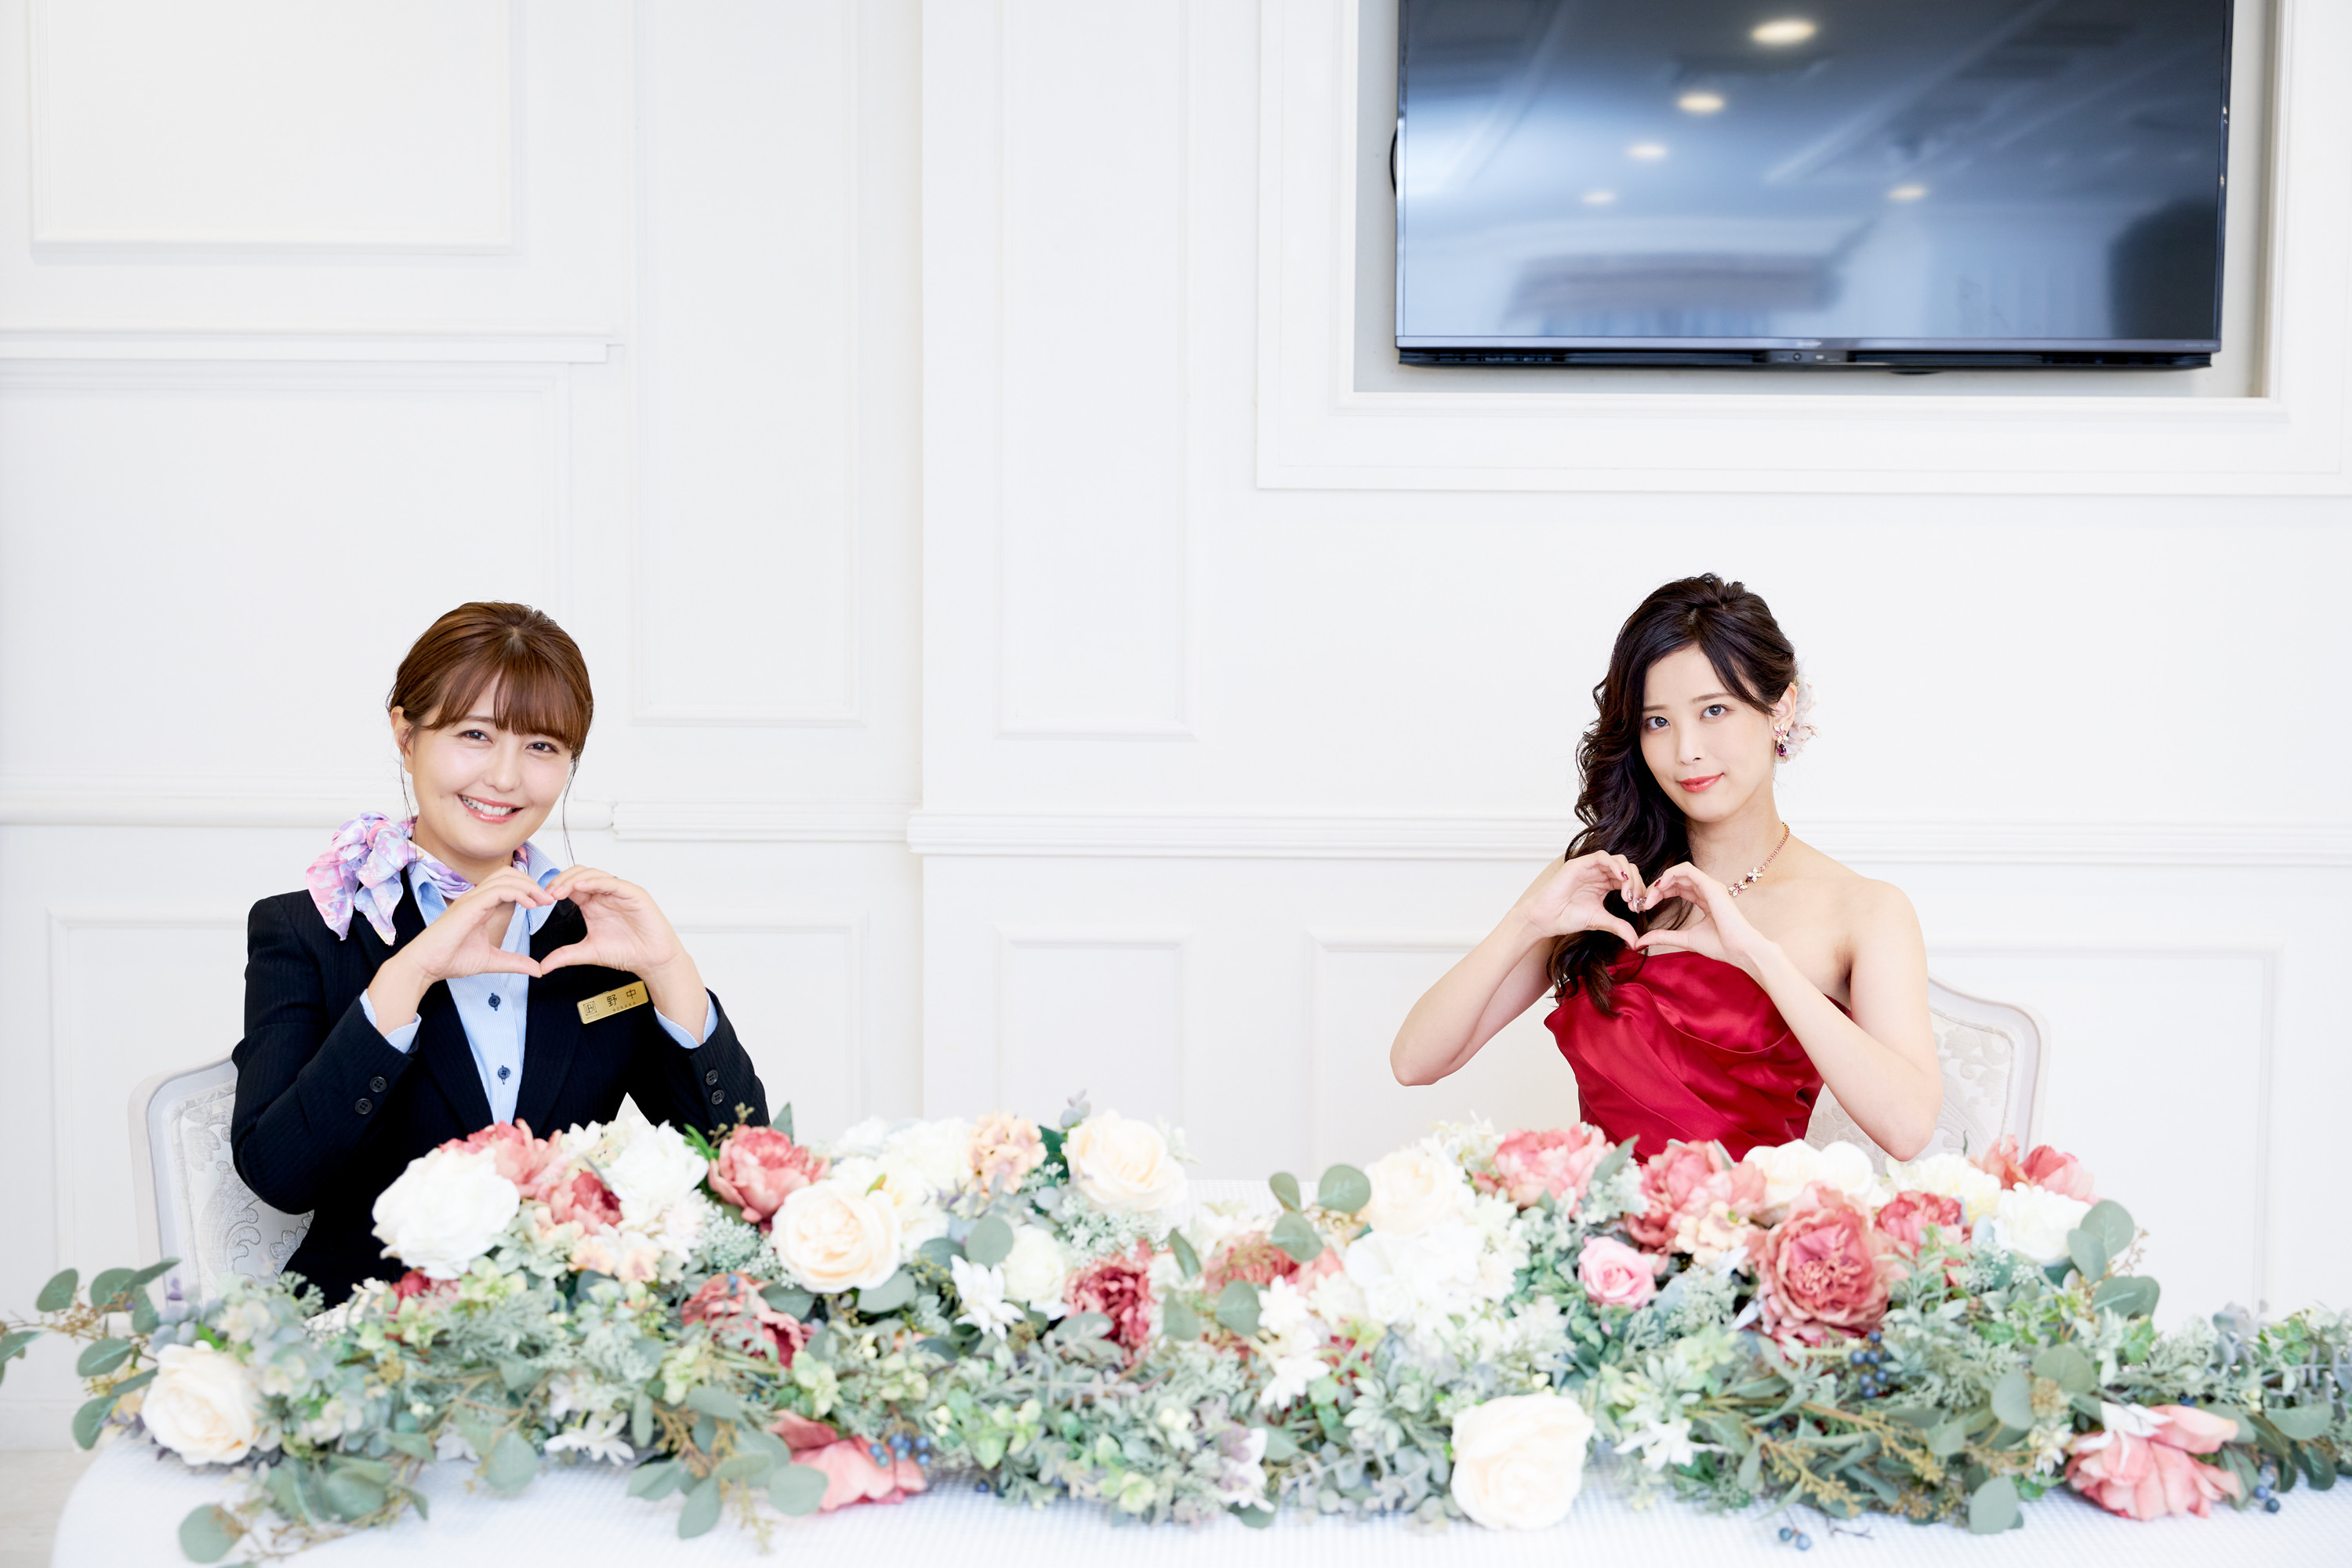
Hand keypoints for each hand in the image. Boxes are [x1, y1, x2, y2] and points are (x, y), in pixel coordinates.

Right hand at [368, 866, 549, 1032]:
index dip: (529, 889)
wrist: (425, 966)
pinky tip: (531, 905)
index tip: (545, 903)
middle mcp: (476, 898)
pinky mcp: (469, 906)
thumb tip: (537, 970)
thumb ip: (514, 962)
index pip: (508, 884)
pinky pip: (498, 890)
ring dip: (529, 886)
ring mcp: (471, 899)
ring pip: (505, 877)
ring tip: (543, 901)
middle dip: (532, 882)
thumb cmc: (450, 960)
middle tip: (549, 899)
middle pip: (508, 873)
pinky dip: (518, 893)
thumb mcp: (491, 961)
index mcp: (481, 906)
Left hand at [539, 867, 708, 1033]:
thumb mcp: (588, 952)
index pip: (570, 886)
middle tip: (548, 894)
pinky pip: (612, 882)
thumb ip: (565, 956)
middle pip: (579, 874)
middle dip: (561, 880)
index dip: (555, 888)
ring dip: (574, 879)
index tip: (541, 900)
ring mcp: (619, 892)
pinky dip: (596, 881)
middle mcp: (604, 894)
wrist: (651, 960)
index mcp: (592, 903)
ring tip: (560, 891)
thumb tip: (541, 967)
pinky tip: (581, 886)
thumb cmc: (626, 952)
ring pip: (594, 874)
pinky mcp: (633, 893)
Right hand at [1514, 852, 1648, 945]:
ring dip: (1628, 875)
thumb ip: (1619, 926)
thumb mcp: (1600, 921)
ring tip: (1628, 894)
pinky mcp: (1581, 864)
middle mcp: (1599, 873)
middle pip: (1628, 869)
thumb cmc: (1567, 917)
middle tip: (1636, 902)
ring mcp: (1590, 867)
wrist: (1546, 918)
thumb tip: (1637, 942)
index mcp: (1605, 884)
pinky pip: (1603, 857)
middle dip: (1637, 884)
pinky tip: (1621, 879)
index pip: (1629, 881)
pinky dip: (1615, 865)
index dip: (1639, 891)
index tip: (1639, 908)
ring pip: (1619, 861)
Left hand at [1630, 862, 1778, 975]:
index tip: (1644, 907)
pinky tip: (1659, 887)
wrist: (1740, 950)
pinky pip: (1687, 870)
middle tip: (1643, 902)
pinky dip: (1670, 875)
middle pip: (1675, 879)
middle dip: (1656, 888)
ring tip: (1649, 898)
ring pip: (1679, 872)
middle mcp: (1707, 889)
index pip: (1676, 887)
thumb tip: (1640, 941)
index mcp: (1704, 899)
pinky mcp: (1711, 886)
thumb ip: (1663, 936)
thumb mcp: (1683, 939)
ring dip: (1660, 882)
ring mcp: (1710, 886)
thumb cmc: (1720, 946)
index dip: (1658, 893)